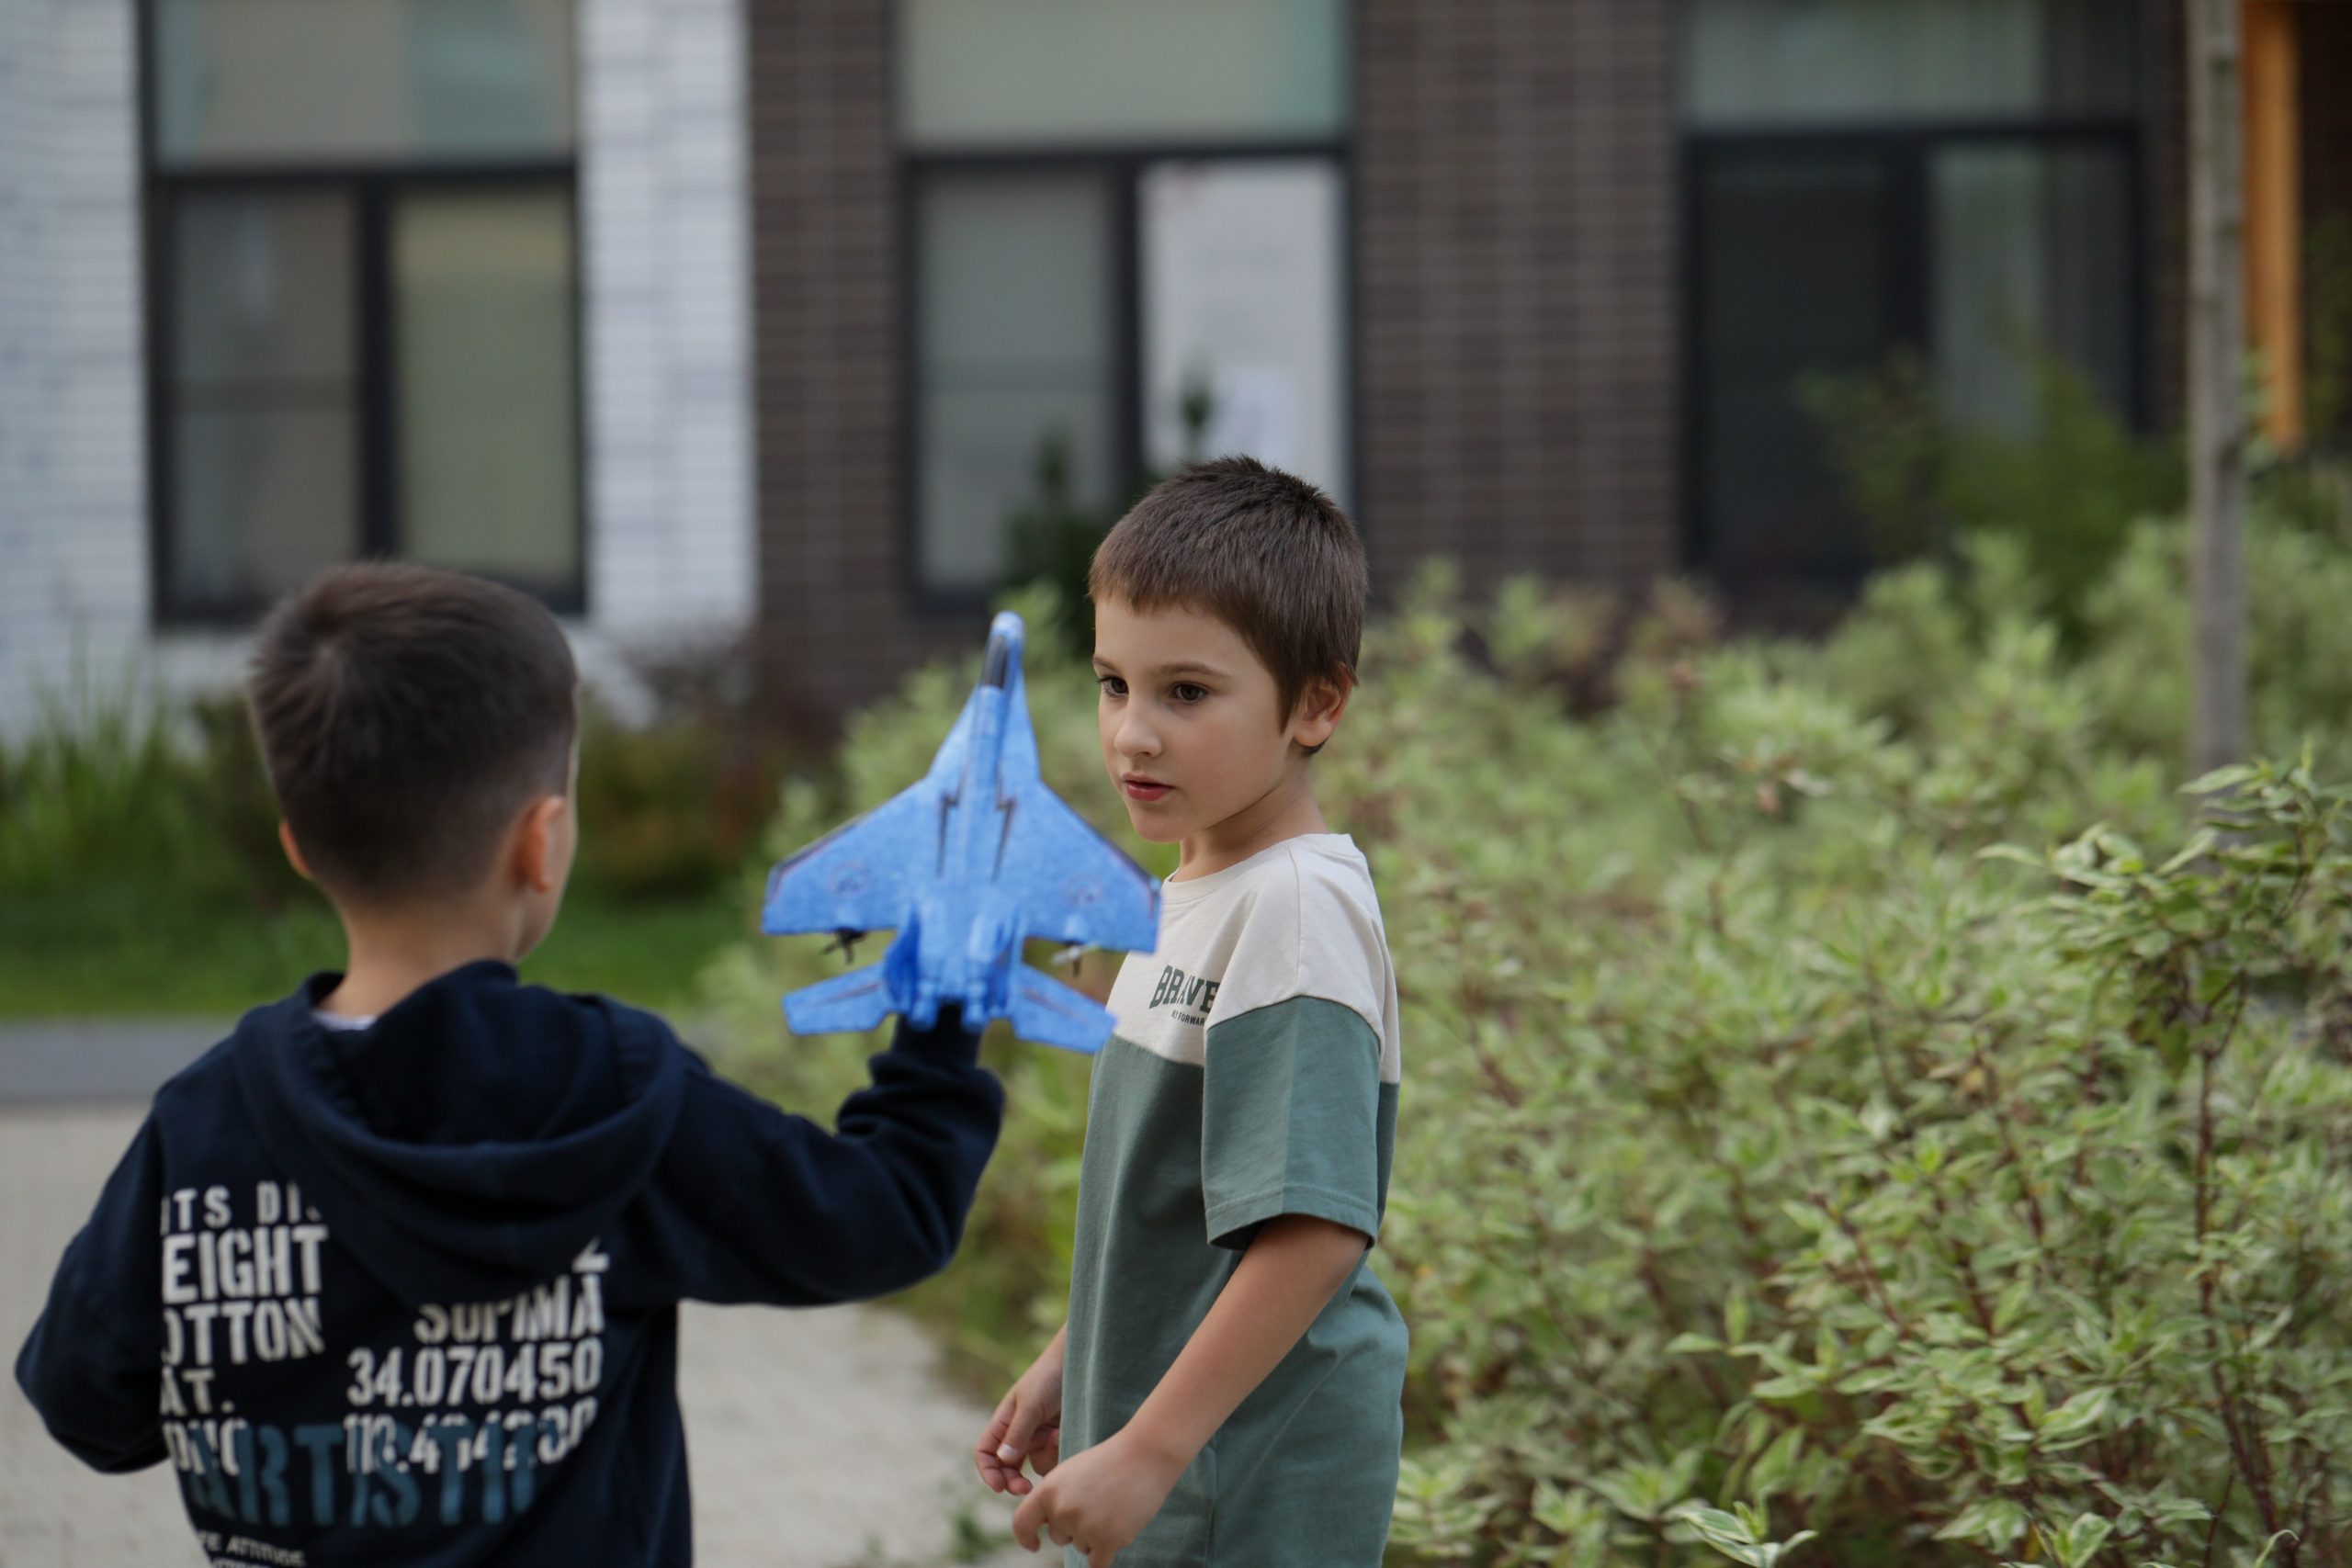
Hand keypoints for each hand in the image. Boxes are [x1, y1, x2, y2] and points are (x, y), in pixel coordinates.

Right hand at [977, 1331, 1065, 1496]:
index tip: (999, 1486)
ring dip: (1046, 1457)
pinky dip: (1060, 1451)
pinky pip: (1056, 1459)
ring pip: (1036, 1466)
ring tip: (1057, 1435)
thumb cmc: (1049, 1377)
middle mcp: (1020, 1434)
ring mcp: (1040, 1438)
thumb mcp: (1031, 1404)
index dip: (988, 1471)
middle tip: (1026, 1489)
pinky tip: (1065, 1432)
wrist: (1081, 1364)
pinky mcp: (1060, 1441)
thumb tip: (1002, 1460)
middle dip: (1014, 1481)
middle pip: (1008, 1468)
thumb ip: (1017, 1433)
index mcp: (1004, 1422)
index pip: (986, 1453)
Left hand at [1011, 1430, 1184, 1566]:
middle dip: (1075, 1528)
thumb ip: (1054, 1498)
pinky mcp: (1108, 1540)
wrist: (1146, 1454)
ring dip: (1095, 1536)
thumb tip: (1046, 1528)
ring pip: (1081, 1546)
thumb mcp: (1071, 1472)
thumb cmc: (1110, 1461)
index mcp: (1048, 1489)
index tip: (1035, 1545)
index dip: (1026, 1537)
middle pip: (1058, 1537)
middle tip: (1100, 1502)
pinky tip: (1118, 1532)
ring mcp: (1085, 1526)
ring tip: (1113, 1506)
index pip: (1022, 1523)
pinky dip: (1105, 1553)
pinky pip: (1097, 1563)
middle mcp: (1062, 1509)